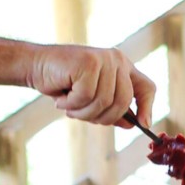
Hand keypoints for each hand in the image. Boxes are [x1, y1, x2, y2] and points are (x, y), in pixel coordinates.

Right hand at [26, 45, 155, 126]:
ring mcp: (104, 59)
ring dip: (83, 112)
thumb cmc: (64, 84)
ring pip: (104, 101)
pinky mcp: (88, 62)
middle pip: (123, 102)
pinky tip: (61, 96)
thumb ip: (113, 109)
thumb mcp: (92, 99)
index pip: (147, 88)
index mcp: (122, 67)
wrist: (36, 66)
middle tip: (82, 116)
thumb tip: (134, 124)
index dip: (147, 108)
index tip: (142, 125)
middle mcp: (117, 60)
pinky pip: (86, 96)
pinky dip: (71, 103)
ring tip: (68, 105)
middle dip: (103, 117)